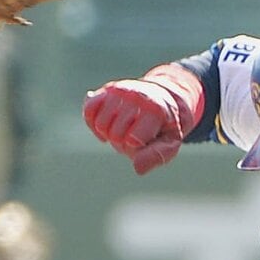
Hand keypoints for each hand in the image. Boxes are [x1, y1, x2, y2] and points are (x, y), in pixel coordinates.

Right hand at [82, 66, 202, 175]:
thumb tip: (138, 169)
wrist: (162, 97)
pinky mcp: (106, 90)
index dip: (136, 147)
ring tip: (123, 127)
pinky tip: (105, 124)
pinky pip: (89, 111)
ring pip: (100, 124)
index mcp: (156, 109)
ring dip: (109, 132)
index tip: (146, 139)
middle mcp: (137, 96)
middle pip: (115, 134)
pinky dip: (93, 123)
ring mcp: (120, 91)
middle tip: (134, 133)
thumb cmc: (163, 126)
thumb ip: (157, 156)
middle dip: (123, 141)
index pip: (132, 140)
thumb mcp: (170, 143)